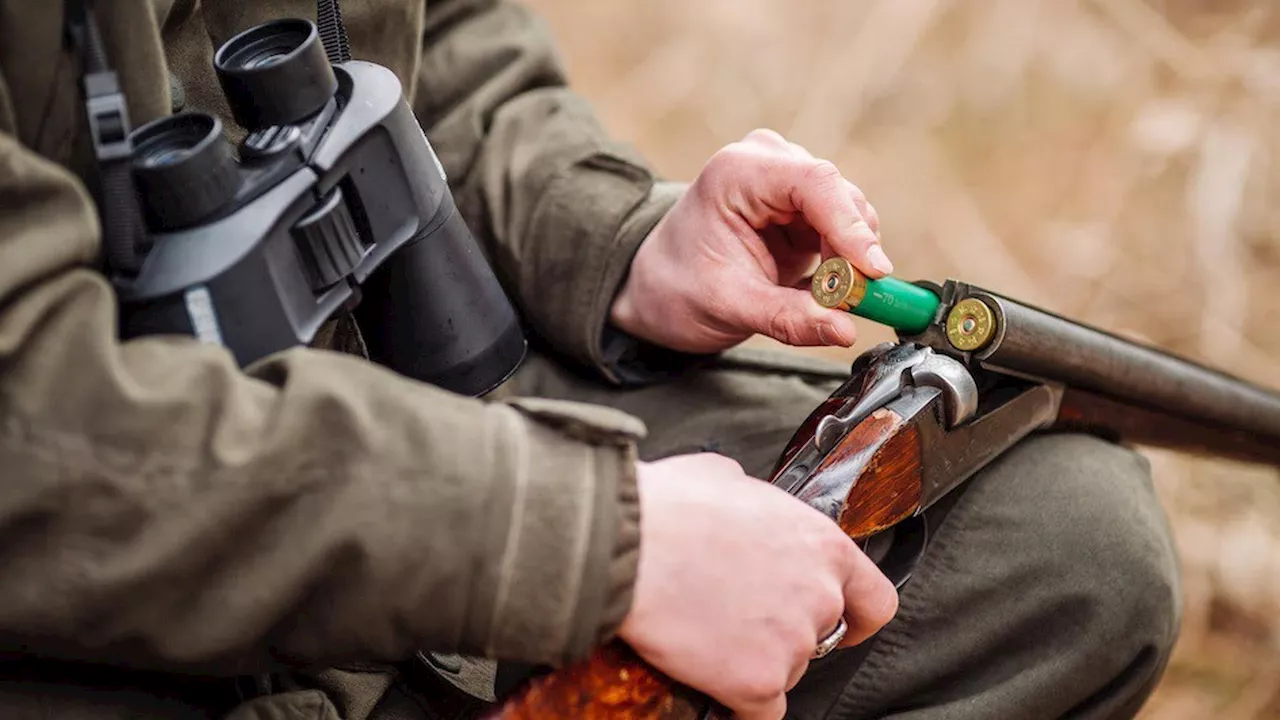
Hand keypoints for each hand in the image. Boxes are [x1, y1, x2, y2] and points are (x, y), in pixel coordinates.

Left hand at [610, 129, 890, 354]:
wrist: (657, 287)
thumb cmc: (678, 288)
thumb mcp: (730, 308)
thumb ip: (789, 318)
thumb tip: (845, 331)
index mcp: (739, 173)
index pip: (815, 183)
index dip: (851, 227)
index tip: (874, 272)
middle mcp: (767, 163)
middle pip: (839, 197)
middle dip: (853, 251)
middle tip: (853, 302)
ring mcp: (786, 179)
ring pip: (848, 213)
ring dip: (850, 259)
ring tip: (827, 299)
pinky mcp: (800, 204)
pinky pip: (842, 229)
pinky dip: (843, 261)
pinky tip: (822, 287)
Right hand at [618, 454, 898, 719]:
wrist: (624, 547)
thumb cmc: (665, 508)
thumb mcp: (722, 476)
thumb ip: (752, 499)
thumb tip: (740, 499)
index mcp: (820, 543)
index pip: (874, 599)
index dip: (857, 617)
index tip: (842, 625)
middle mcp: (819, 595)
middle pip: (818, 636)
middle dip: (781, 632)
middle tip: (736, 618)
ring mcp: (792, 644)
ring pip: (786, 671)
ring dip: (753, 661)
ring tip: (707, 634)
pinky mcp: (758, 683)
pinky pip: (760, 711)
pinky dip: (737, 700)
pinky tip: (710, 677)